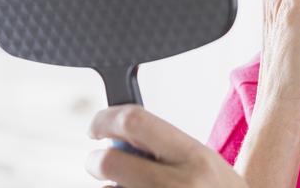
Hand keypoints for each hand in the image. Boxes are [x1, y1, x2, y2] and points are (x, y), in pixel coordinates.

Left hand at [86, 103, 248, 187]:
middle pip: (109, 161)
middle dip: (95, 160)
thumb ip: (165, 147)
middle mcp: (178, 184)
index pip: (136, 122)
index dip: (106, 119)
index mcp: (194, 156)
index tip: (96, 126)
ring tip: (133, 187)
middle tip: (99, 161)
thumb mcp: (204, 162)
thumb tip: (117, 135)